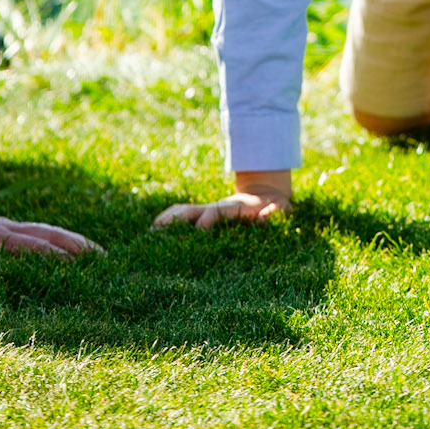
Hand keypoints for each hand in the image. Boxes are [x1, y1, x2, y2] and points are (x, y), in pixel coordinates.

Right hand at [152, 170, 291, 231]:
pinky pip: (181, 216)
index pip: (214, 214)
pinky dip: (167, 220)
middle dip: (176, 220)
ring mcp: (207, 212)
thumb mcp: (281, 209)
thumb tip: (265, 216)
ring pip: (182, 212)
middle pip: (191, 211)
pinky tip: (154, 233)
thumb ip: (275, 212)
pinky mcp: (203, 217)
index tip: (198, 231)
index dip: (206, 221)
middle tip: (157, 233)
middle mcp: (215, 209)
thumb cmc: (275, 207)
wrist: (267, 194)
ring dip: (167, 220)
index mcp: (233, 209)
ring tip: (149, 234)